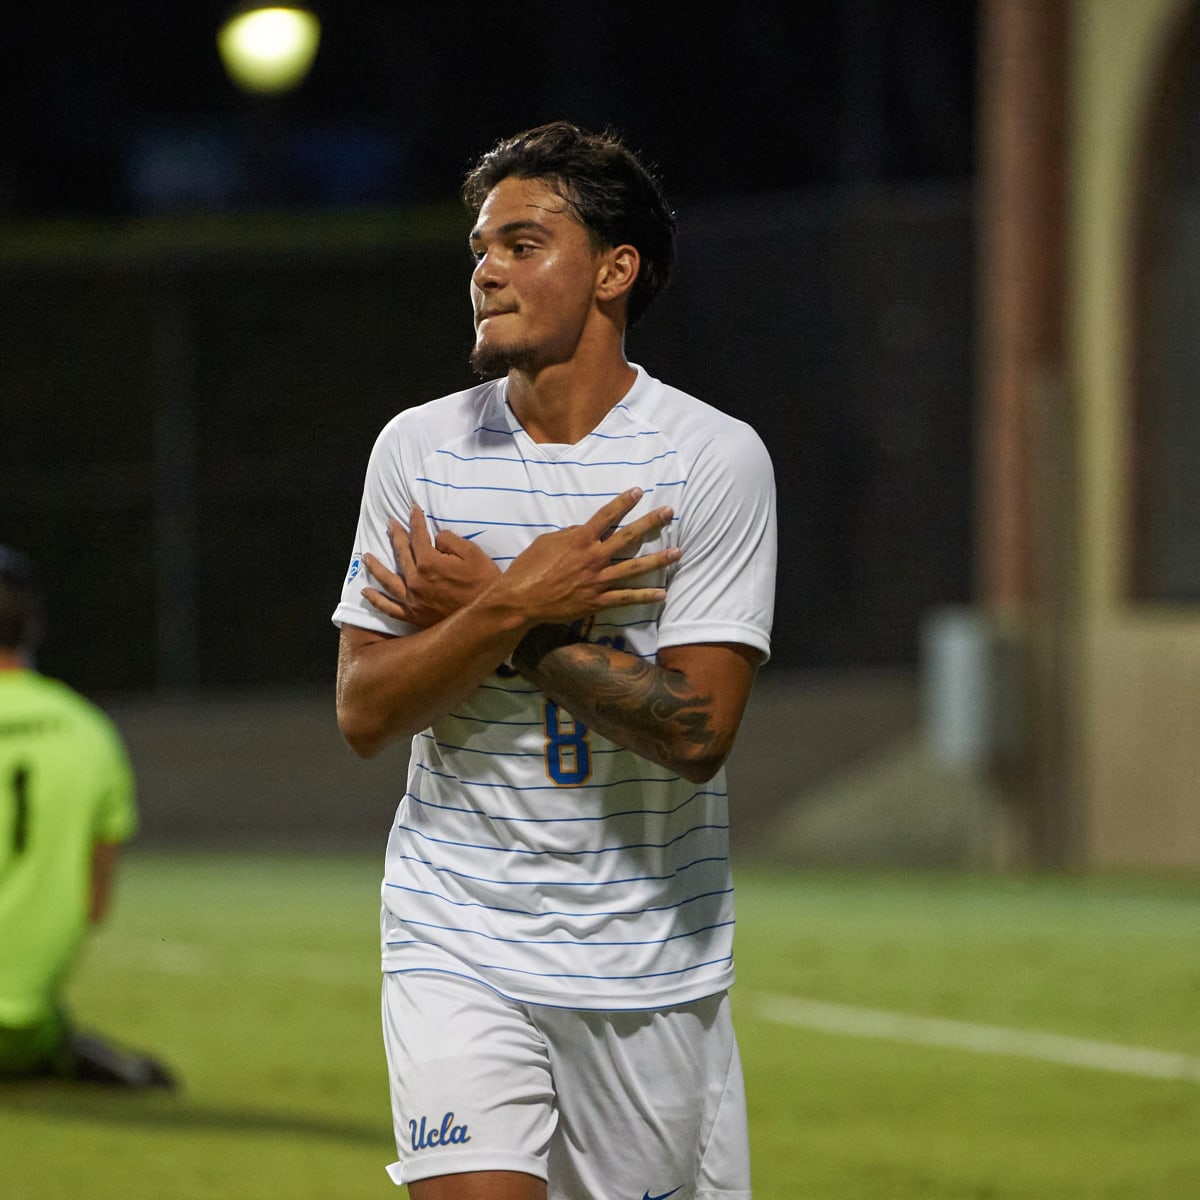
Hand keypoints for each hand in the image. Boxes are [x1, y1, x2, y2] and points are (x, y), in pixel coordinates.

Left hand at [363, 504, 500, 627]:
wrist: (488, 616)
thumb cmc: (484, 583)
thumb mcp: (473, 553)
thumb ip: (450, 541)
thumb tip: (435, 539)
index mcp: (429, 563)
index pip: (418, 537)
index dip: (416, 521)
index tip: (413, 509)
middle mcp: (415, 581)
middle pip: (401, 554)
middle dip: (396, 536)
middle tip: (390, 523)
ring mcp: (412, 600)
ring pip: (387, 580)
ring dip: (376, 566)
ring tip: (366, 556)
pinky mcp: (414, 616)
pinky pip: (390, 608)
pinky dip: (376, 600)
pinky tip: (366, 592)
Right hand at [497, 488, 679, 625]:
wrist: (521, 600)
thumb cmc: (529, 568)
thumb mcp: (546, 542)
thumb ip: (569, 534)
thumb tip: (585, 529)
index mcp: (580, 540)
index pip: (606, 516)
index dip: (623, 502)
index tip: (638, 491)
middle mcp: (593, 558)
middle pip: (628, 537)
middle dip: (650, 523)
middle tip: (669, 512)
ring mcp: (597, 580)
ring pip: (634, 568)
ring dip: (657, 560)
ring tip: (677, 552)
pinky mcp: (597, 601)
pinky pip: (625, 598)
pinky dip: (644, 596)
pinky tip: (662, 593)